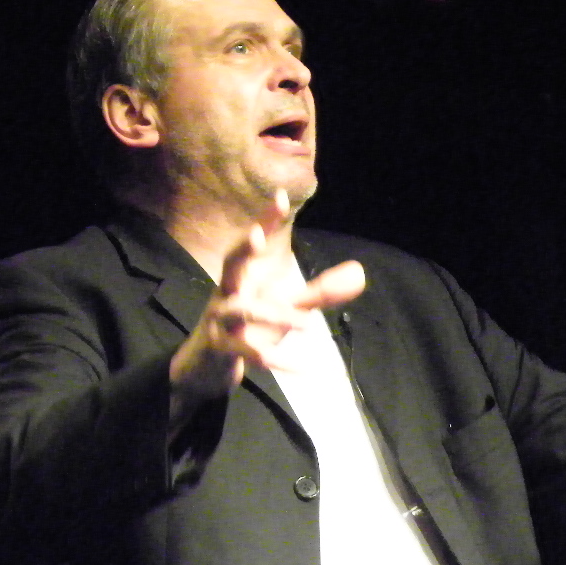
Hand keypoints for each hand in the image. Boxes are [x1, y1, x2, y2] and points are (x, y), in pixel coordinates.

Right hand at [169, 190, 365, 412]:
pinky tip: (303, 367)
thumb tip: (360, 272)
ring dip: (274, 315)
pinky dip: (274, 358)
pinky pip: (246, 351)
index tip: (281, 196)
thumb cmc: (247, 328)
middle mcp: (228, 290)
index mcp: (244, 275)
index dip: (266, 219)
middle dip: (244, 248)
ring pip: (241, 310)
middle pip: (230, 262)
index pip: (254, 241)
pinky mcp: (219, 348)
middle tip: (260, 236)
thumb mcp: (285, 308)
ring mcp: (219, 319)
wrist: (205, 368)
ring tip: (308, 324)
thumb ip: (320, 291)